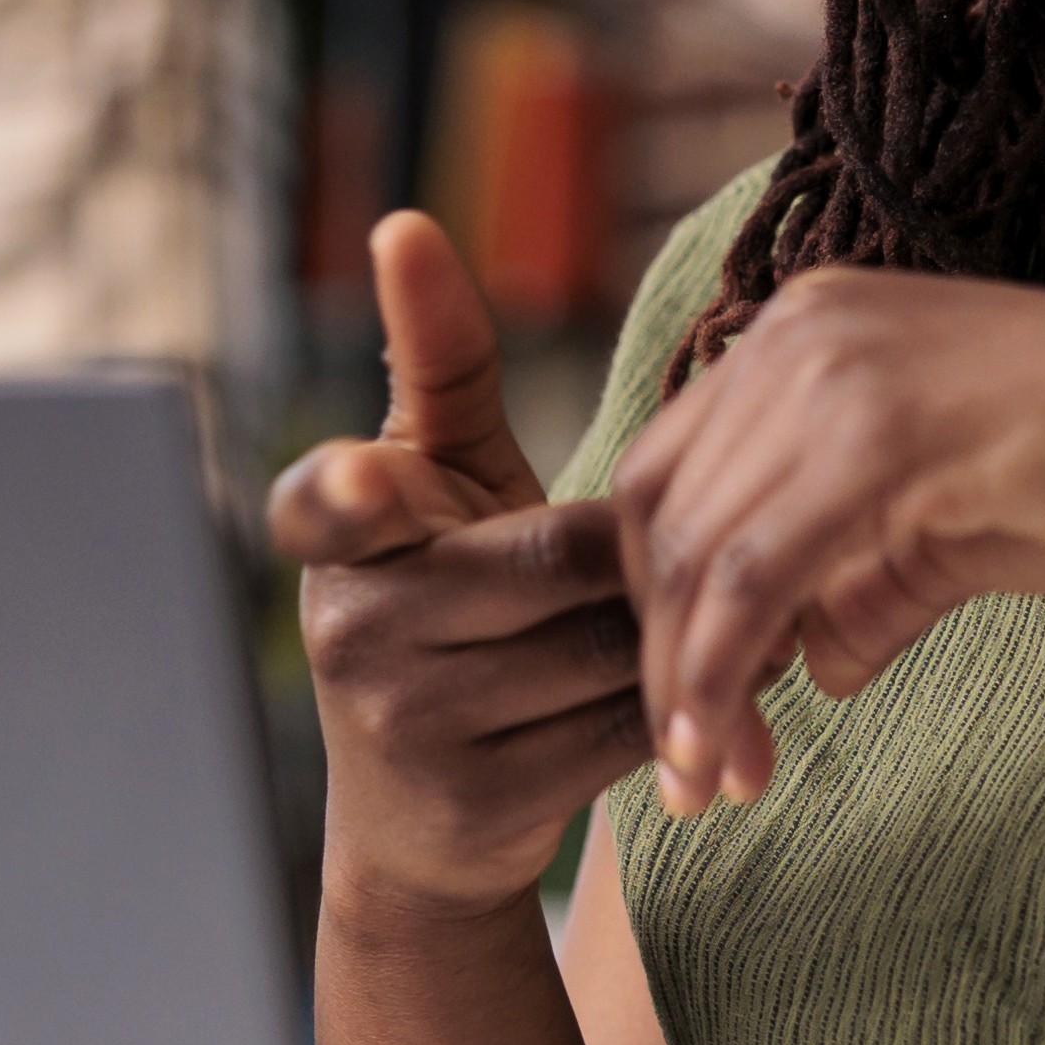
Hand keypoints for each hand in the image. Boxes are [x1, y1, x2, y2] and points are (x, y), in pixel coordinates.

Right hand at [269, 214, 652, 924]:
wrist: (421, 821)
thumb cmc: (446, 603)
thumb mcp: (436, 486)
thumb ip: (438, 365)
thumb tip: (403, 223)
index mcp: (335, 539)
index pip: (327, 503)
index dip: (348, 492)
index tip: (370, 480)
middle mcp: (350, 629)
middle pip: (558, 558)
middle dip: (637, 554)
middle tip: (705, 536)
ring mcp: (406, 724)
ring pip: (606, 645)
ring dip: (675, 628)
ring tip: (717, 607)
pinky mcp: (478, 802)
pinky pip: (626, 727)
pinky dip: (684, 705)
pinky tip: (710, 688)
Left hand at [613, 268, 1044, 809]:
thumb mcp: (941, 533)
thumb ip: (855, 584)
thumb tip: (802, 667)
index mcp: (802, 331)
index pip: (668, 476)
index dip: (658, 606)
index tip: (689, 714)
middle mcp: (798, 330)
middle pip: (658, 516)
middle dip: (659, 657)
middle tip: (694, 774)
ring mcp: (835, 368)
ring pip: (697, 554)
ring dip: (689, 686)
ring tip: (718, 782)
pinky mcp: (881, 432)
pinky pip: (756, 574)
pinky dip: (723, 673)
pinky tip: (741, 749)